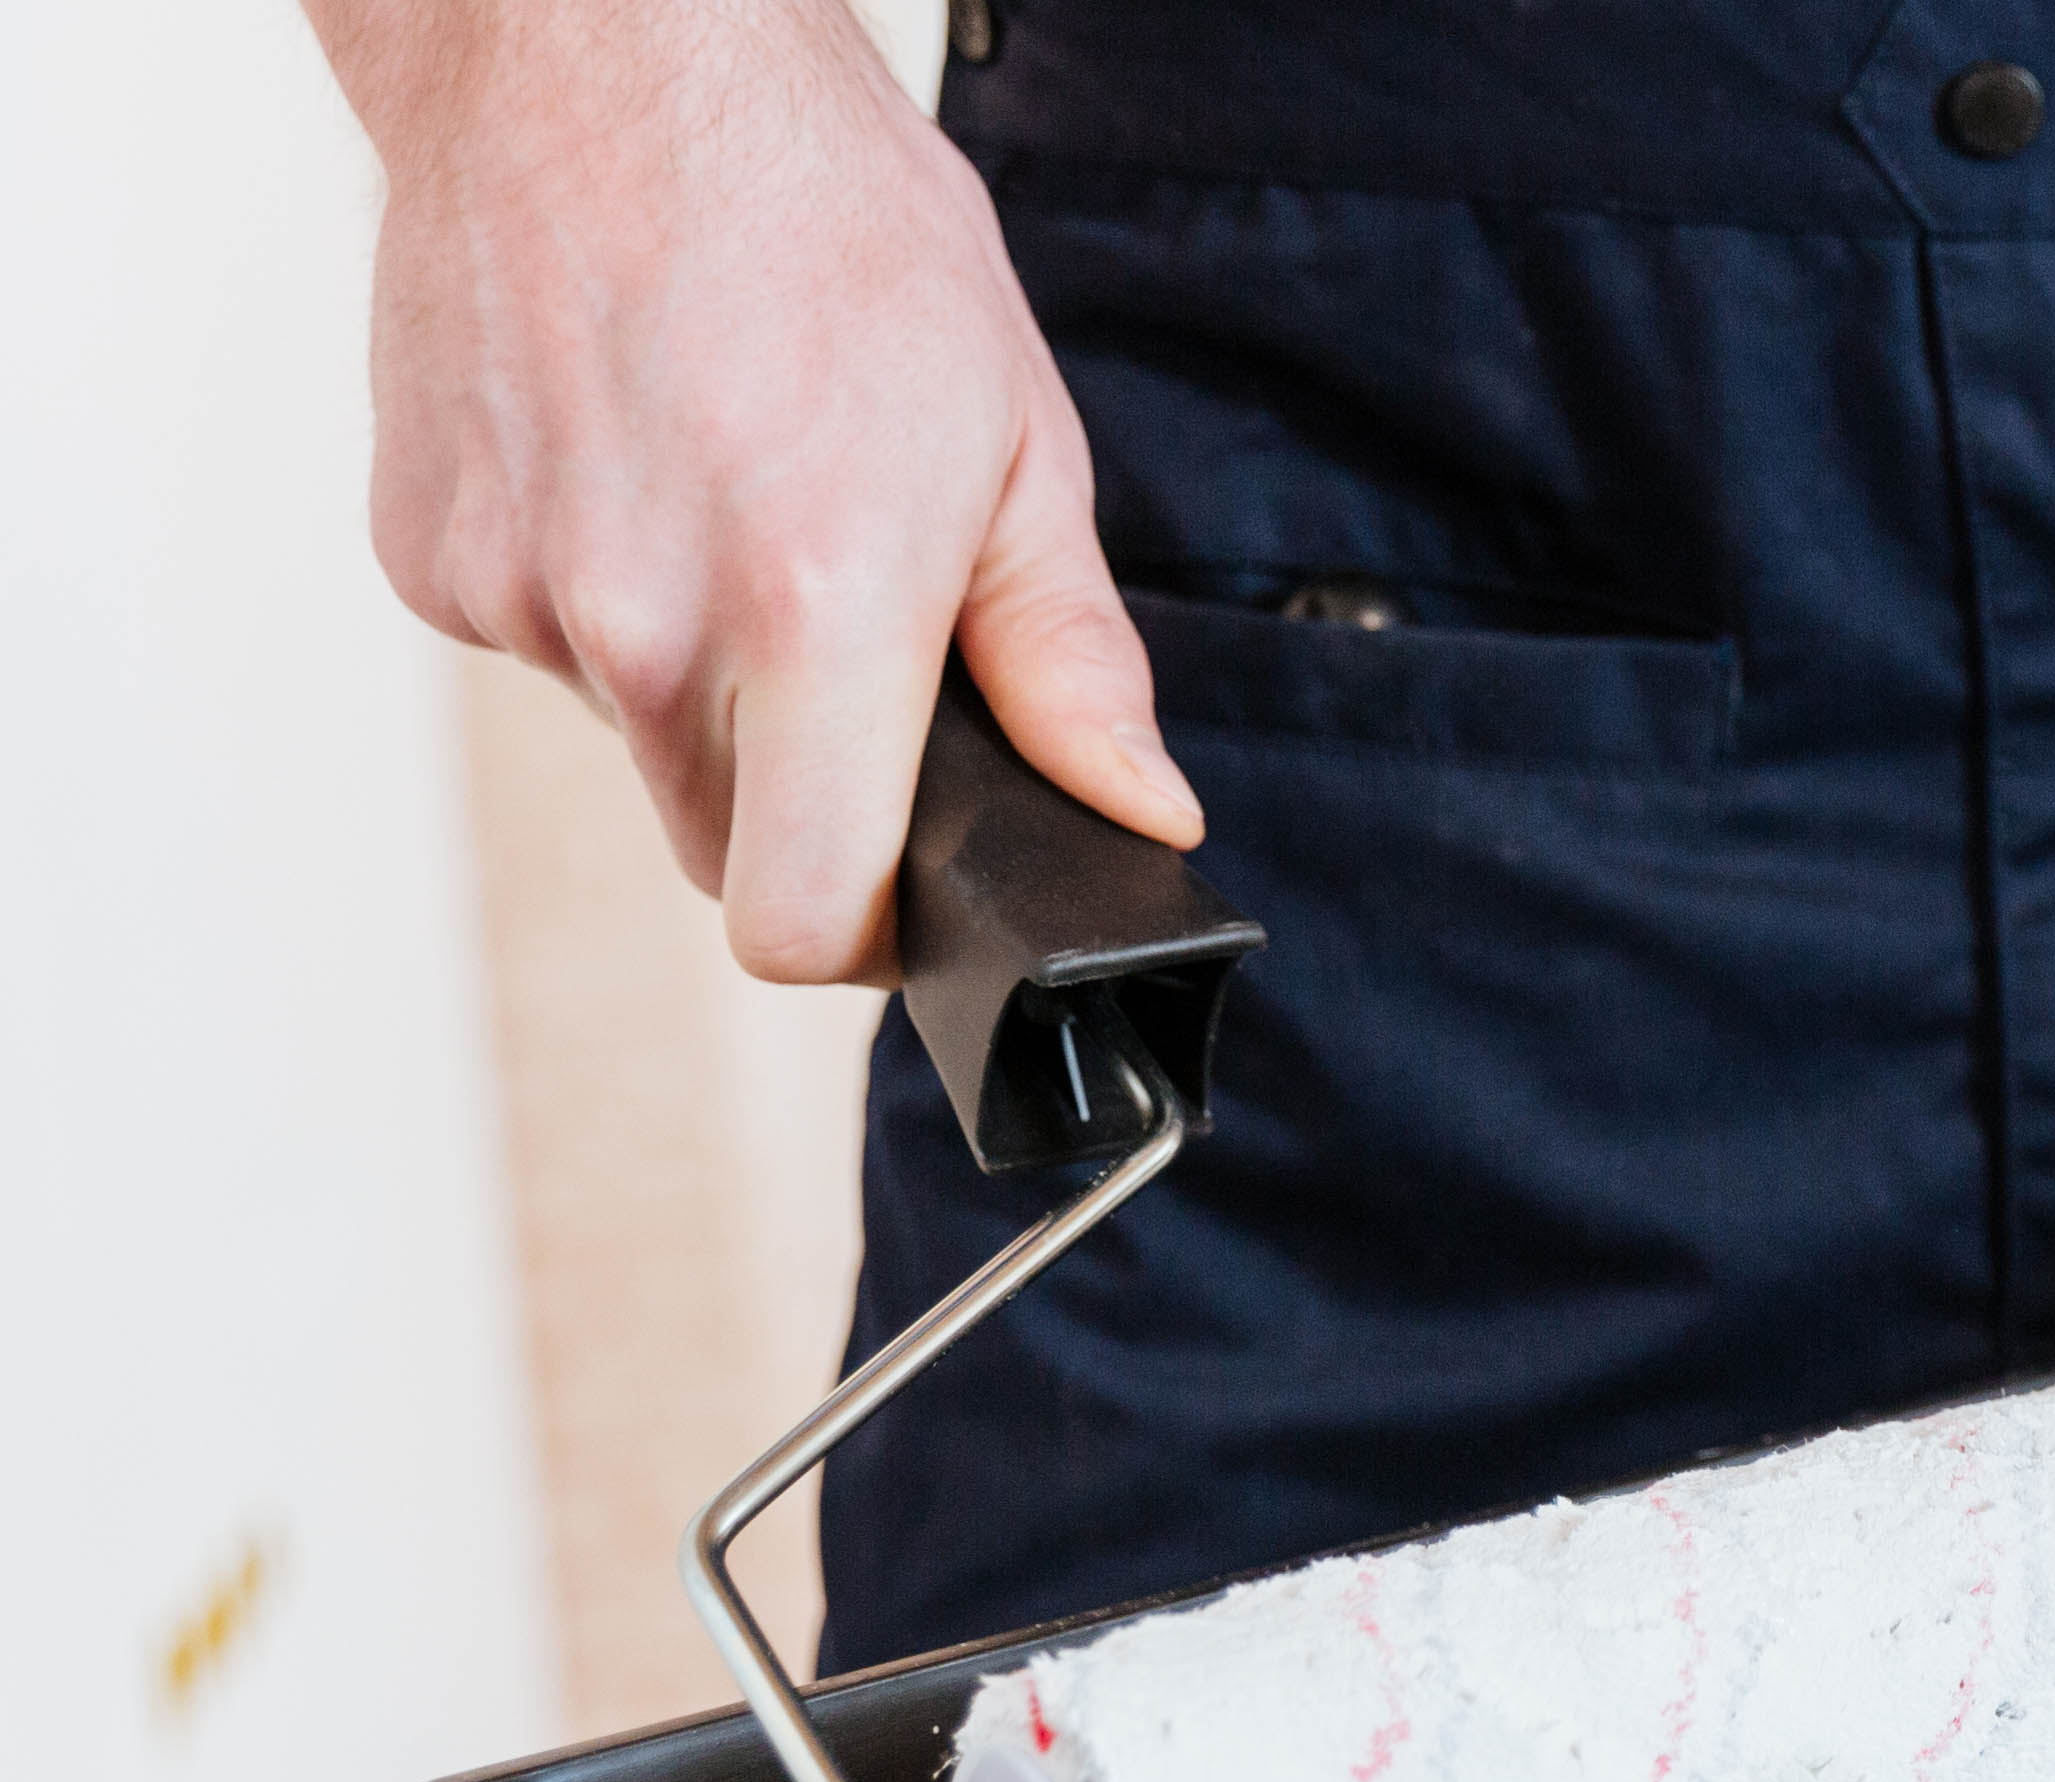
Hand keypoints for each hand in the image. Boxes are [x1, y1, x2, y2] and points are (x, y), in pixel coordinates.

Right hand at [330, 0, 1193, 982]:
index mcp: (813, 612)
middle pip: (723, 849)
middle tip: (846, 645)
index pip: (803, 918)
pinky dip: (596, 595)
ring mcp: (516, 594)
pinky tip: (637, 461)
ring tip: (736, 499)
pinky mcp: (427, 554)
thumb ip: (1071, 662)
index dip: (865, 935)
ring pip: (636, 739)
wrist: (605, 59)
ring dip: (698, 678)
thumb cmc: (828, 221)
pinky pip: (539, 647)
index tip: (904, 890)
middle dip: (798, 797)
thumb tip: (1142, 812)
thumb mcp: (1019, 440)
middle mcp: (645, 623)